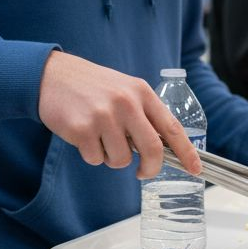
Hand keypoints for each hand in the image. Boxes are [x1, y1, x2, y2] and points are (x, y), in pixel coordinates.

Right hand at [38, 51, 199, 179]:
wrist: (52, 76)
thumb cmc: (92, 87)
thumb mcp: (125, 89)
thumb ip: (144, 114)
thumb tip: (162, 148)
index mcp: (141, 93)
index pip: (172, 128)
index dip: (187, 152)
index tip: (195, 169)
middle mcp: (126, 103)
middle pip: (152, 150)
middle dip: (150, 168)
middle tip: (143, 172)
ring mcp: (104, 117)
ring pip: (121, 160)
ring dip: (112, 158)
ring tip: (100, 138)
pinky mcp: (82, 130)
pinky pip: (96, 159)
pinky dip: (91, 155)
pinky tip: (83, 135)